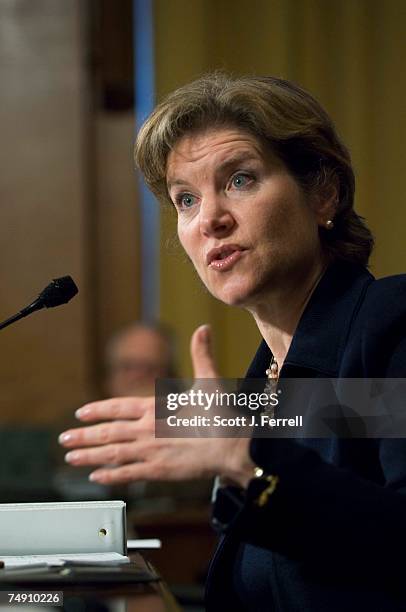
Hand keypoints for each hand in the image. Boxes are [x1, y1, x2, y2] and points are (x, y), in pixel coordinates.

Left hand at [59, 325, 254, 486]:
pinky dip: (110, 475)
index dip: (98, 409)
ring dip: (89, 456)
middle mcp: (147, 429)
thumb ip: (201, 354)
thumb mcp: (209, 380)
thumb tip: (203, 328)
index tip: (82, 413)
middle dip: (83, 435)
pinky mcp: (158, 471)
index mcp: (156, 407)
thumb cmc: (222, 415)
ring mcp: (150, 451)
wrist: (234, 447)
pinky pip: (128, 474)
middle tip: (64, 439)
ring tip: (71, 458)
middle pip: (108, 432)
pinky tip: (96, 476)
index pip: (119, 406)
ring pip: (112, 453)